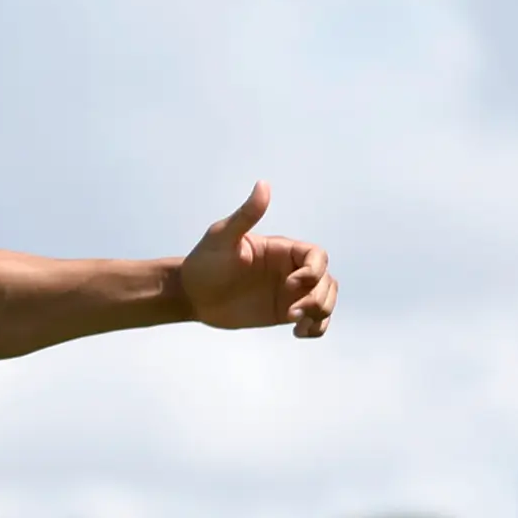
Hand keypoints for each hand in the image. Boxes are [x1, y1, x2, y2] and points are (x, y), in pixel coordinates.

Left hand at [180, 183, 335, 336]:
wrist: (191, 294)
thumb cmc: (204, 262)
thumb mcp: (223, 237)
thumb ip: (246, 215)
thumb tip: (263, 185)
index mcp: (282, 250)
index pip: (317, 256)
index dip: (313, 271)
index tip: (289, 286)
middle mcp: (290, 269)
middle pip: (327, 280)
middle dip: (318, 298)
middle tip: (291, 314)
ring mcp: (289, 292)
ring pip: (326, 299)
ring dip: (321, 313)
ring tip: (296, 324)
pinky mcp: (283, 312)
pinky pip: (314, 319)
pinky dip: (317, 327)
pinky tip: (299, 333)